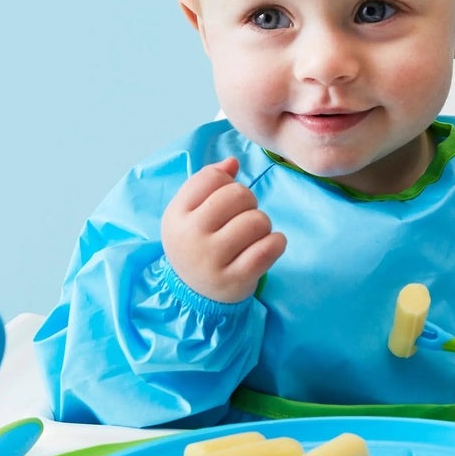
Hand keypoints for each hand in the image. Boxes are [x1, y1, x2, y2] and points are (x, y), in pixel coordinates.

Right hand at [161, 157, 286, 302]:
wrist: (193, 294)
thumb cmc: (196, 243)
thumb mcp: (190, 212)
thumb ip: (208, 181)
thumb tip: (233, 161)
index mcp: (177, 214)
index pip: (212, 177)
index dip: (227, 182)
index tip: (226, 199)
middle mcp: (191, 236)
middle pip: (237, 195)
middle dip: (249, 201)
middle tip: (244, 216)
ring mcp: (212, 260)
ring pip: (257, 221)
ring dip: (263, 224)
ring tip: (254, 235)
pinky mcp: (235, 279)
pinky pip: (268, 249)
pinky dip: (277, 243)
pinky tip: (270, 245)